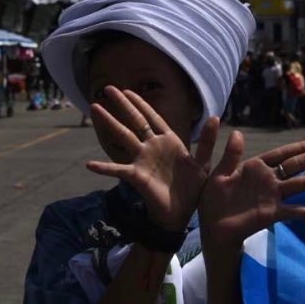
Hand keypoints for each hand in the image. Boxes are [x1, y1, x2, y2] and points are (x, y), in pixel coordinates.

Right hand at [86, 87, 218, 230]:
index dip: (141, 103)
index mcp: (169, 142)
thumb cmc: (192, 189)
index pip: (152, 117)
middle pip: (135, 121)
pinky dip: (104, 168)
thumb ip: (208, 141)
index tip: (128, 90)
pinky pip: (118, 170)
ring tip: (94, 107)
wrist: (181, 214)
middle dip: (122, 104)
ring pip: (123, 137)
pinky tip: (89, 164)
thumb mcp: (203, 164)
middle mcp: (152, 147)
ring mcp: (142, 160)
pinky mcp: (137, 176)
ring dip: (109, 122)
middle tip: (107, 89)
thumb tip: (215, 117)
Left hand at [198, 134, 304, 256]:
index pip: (282, 154)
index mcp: (256, 168)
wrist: (212, 227)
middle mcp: (269, 180)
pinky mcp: (271, 214)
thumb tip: (237, 132)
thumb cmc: (214, 201)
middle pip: (298, 165)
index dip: (300, 148)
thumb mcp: (218, 175)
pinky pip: (292, 212)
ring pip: (301, 185)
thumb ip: (230, 156)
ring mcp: (273, 197)